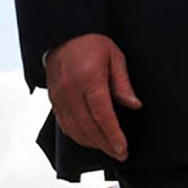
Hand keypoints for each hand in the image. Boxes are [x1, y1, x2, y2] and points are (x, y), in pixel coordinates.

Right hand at [45, 33, 141, 161]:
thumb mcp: (115, 57)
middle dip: (105, 145)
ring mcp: (59, 96)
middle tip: (119, 154)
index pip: (102, 116)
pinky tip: (89, 139)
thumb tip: (134, 105)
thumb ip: (123, 84)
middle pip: (88, 127)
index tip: (122, 150)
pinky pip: (64, 124)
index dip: (113, 136)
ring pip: (75, 130)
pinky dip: (77, 136)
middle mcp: (71, 90)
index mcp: (89, 79)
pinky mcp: (53, 99)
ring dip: (91, 143)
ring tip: (106, 148)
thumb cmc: (91, 43)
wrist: (64, 34)